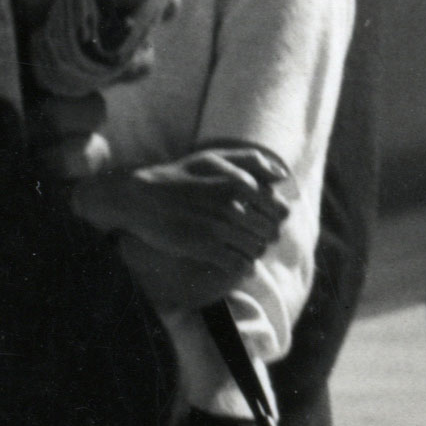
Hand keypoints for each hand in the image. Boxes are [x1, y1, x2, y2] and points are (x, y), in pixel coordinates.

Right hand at [77, 138, 295, 309]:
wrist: (142, 197)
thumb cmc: (180, 176)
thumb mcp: (214, 158)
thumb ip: (252, 161)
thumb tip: (283, 176)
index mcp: (240, 183)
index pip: (280, 210)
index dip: (276, 218)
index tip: (264, 219)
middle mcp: (233, 205)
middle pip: (271, 232)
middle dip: (265, 236)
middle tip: (251, 235)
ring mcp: (219, 228)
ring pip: (257, 250)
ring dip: (253, 252)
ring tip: (242, 247)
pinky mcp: (206, 248)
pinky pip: (240, 265)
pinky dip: (243, 267)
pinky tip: (236, 262)